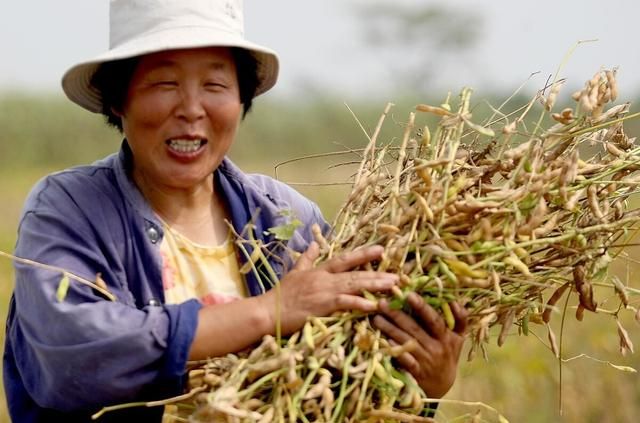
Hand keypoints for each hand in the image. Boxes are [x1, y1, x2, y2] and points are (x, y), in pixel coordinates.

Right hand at [259, 242, 396, 334]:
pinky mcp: (322, 307)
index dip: (363, 255)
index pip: (345, 259)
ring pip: (354, 286)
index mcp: (319, 271)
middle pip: (355, 274)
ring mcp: (324, 292)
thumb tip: (314, 243)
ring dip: (375, 285)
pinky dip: (360, 304)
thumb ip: (307, 258)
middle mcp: (324, 279)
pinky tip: (374, 305)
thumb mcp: (295, 272)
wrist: (268, 312)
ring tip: (393, 286)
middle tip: (398, 274)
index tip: (381, 250)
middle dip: (377, 273)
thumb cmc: (281, 295)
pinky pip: (345, 303)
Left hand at [372, 292, 467, 398]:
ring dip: (389, 329)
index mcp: (446, 337)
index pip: (434, 320)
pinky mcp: (415, 373)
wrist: (442, 386)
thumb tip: (455, 300)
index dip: (422, 307)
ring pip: (405, 342)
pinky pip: (403, 360)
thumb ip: (460, 319)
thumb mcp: (458, 338)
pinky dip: (394, 350)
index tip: (409, 294)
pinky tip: (383, 340)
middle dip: (397, 315)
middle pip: (414, 329)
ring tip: (376, 317)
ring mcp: (424, 361)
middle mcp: (436, 348)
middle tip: (382, 302)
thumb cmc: (448, 355)